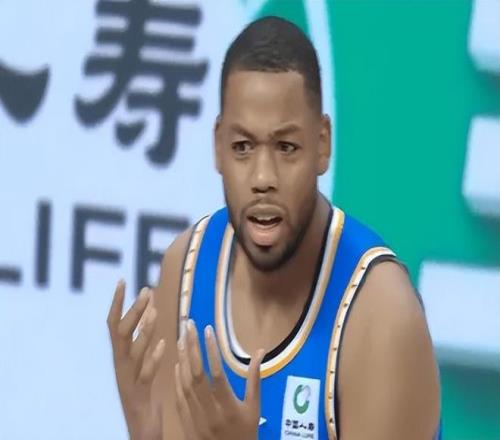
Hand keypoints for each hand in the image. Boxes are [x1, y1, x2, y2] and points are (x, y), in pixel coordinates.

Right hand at [107, 281, 165, 439]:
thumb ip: (144, 339)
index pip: (114, 325)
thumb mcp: (140, 363)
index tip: (123, 281)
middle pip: (120, 335)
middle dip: (133, 312)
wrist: (139, 430)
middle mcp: (120, 367)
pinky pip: (145, 376)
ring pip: (132, 353)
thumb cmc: (142, 393)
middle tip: (146, 291)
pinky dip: (153, 358)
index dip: (117, 303)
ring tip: (155, 313)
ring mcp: (128, 381)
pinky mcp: (140, 396)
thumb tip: (150, 310)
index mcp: (121, 358)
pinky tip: (163, 345)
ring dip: (143, 331)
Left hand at [175, 319, 264, 439]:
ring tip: (181, 338)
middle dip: (192, 347)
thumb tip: (259, 351)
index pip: (217, 374)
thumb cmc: (245, 433)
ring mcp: (195, 417)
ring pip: (185, 384)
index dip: (211, 351)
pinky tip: (176, 363)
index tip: (208, 330)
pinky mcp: (186, 422)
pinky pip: (179, 398)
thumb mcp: (254, 408)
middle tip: (189, 326)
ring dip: (182, 359)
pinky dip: (177, 380)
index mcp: (229, 406)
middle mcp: (210, 411)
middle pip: (198, 375)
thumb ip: (254, 379)